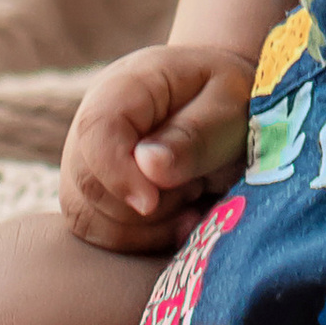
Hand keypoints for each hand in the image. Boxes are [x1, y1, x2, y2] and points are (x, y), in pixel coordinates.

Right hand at [55, 43, 253, 250]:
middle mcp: (97, 118)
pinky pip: (97, 231)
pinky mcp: (96, 190)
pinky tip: (180, 222)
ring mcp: (89, 155)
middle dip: (142, 206)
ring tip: (191, 199)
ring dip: (141, 227)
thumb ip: (194, 137)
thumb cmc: (240, 99)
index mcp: (128, 84)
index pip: (95, 130)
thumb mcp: (232, 109)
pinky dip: (139, 240)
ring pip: (85, 214)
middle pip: (85, 180)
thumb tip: (146, 166)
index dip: (116, 174)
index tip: (152, 202)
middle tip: (196, 188)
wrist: (236, 105)